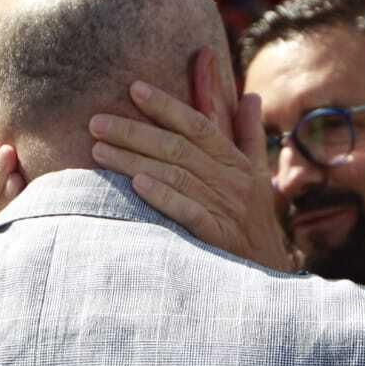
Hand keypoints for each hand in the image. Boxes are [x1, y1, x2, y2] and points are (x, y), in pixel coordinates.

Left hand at [89, 81, 298, 273]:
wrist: (268, 276)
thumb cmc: (256, 222)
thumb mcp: (258, 175)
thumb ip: (249, 134)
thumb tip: (250, 96)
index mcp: (237, 162)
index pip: (199, 125)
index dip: (167, 106)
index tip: (134, 89)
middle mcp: (231, 181)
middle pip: (178, 148)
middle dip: (135, 132)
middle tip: (97, 123)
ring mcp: (225, 209)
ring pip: (175, 176)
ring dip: (134, 160)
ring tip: (99, 150)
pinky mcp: (217, 237)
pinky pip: (188, 212)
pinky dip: (163, 197)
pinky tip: (136, 185)